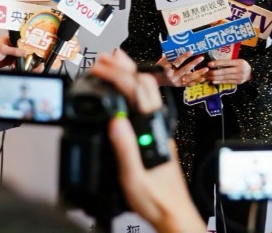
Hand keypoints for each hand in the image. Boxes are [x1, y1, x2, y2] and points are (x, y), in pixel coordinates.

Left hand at [0, 36, 26, 68]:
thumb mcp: (2, 49)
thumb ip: (14, 51)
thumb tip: (24, 52)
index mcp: (10, 39)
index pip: (22, 40)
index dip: (28, 44)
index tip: (33, 48)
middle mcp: (12, 46)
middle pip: (23, 49)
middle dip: (26, 53)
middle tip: (29, 56)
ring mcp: (11, 53)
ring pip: (21, 56)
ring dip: (22, 60)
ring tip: (22, 62)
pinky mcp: (10, 60)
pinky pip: (17, 62)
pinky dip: (17, 64)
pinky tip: (16, 65)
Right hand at [91, 49, 205, 232]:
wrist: (173, 214)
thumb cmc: (157, 199)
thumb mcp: (133, 177)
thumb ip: (125, 148)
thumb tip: (116, 120)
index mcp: (151, 130)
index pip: (135, 91)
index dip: (115, 75)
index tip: (98, 69)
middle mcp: (158, 125)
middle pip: (144, 85)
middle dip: (122, 68)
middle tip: (104, 58)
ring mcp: (158, 128)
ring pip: (146, 92)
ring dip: (129, 75)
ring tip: (115, 63)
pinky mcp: (155, 135)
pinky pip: (145, 104)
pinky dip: (132, 90)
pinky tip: (125, 92)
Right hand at [154, 51, 208, 87]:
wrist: (156, 80)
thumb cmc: (160, 68)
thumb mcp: (163, 61)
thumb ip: (171, 56)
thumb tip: (181, 48)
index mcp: (168, 69)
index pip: (177, 61)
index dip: (185, 56)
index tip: (191, 51)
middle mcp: (172, 76)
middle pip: (185, 69)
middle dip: (194, 63)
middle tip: (201, 57)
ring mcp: (176, 82)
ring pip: (189, 77)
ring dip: (198, 73)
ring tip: (206, 68)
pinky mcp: (179, 86)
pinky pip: (189, 84)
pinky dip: (196, 81)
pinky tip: (203, 78)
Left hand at [206, 58, 251, 84]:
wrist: (252, 73)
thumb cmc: (243, 65)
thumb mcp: (238, 60)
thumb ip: (229, 61)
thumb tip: (215, 62)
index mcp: (239, 62)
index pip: (226, 62)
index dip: (217, 63)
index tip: (209, 64)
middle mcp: (239, 70)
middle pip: (224, 71)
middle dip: (214, 72)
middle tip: (206, 72)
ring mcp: (239, 77)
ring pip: (225, 77)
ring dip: (215, 78)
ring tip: (208, 77)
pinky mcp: (238, 82)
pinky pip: (227, 82)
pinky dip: (220, 81)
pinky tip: (214, 81)